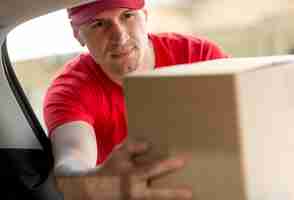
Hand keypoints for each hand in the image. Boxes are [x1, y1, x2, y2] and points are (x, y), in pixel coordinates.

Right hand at [55, 140, 191, 199]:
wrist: (92, 190)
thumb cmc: (109, 169)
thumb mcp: (119, 154)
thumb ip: (134, 147)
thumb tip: (149, 145)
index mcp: (132, 176)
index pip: (153, 169)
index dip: (168, 165)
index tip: (182, 161)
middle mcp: (135, 192)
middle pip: (157, 195)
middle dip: (174, 194)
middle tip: (190, 193)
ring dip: (169, 198)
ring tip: (185, 197)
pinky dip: (159, 199)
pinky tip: (171, 199)